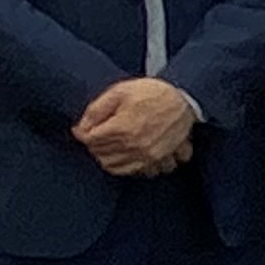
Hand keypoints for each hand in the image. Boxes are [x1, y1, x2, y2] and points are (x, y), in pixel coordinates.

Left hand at [75, 78, 197, 177]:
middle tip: (97, 135)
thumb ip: (96, 110)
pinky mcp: (160, 159)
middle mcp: (134, 146)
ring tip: (110, 146)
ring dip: (109, 158)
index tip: (84, 128)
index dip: (83, 132)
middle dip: (95, 145)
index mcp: (122, 128)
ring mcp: (148, 155)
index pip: (90, 140)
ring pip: (116, 167)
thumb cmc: (154, 93)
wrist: (185, 99)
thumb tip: (80, 127)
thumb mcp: (120, 91)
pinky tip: (129, 156)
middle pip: (101, 155)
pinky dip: (130, 167)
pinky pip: (139, 172)